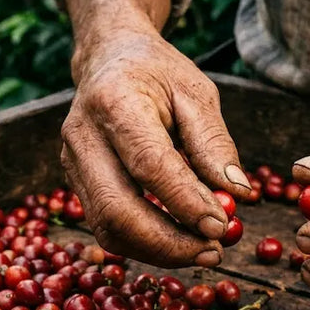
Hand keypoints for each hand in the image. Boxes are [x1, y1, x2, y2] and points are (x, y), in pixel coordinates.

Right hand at [61, 31, 251, 266]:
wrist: (109, 57)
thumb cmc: (157, 73)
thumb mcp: (196, 93)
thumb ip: (214, 143)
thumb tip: (237, 195)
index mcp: (114, 101)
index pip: (149, 164)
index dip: (185, 202)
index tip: (222, 225)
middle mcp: (82, 135)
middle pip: (116, 208)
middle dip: (167, 242)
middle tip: (214, 251)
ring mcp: (72, 162)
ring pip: (107, 227)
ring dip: (157, 250)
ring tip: (202, 251)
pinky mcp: (74, 182)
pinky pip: (106, 226)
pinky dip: (144, 244)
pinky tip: (178, 243)